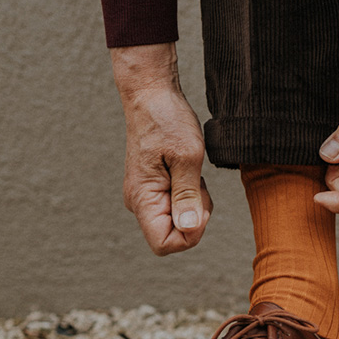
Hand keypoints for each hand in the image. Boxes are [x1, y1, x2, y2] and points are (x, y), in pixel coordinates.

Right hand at [111, 44, 212, 255]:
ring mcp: (145, 196)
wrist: (151, 94)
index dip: (190, 235)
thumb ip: (188, 196)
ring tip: (193, 173)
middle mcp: (139, 202)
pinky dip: (190, 194)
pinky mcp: (153, 189)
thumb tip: (189, 229)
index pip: (164, 244)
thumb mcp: (188, 157)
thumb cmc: (168, 120)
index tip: (199, 206)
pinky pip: (177, 206)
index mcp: (142, 198)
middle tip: (198, 183)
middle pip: (173, 236)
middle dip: (195, 217)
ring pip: (178, 222)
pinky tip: (188, 172)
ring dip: (194, 204)